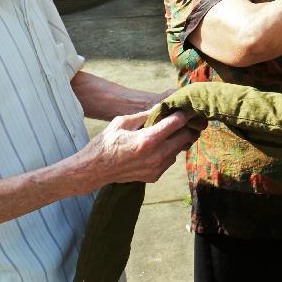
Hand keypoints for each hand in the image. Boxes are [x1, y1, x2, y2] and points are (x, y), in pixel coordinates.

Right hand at [81, 108, 202, 187]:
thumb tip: (163, 105)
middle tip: (183, 119)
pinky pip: (170, 160)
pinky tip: (158, 146)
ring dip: (178, 140)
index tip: (187, 108)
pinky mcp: (155, 176)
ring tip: (169, 132)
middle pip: (186, 137)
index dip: (184, 113)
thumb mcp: (123, 122)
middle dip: (186, 126)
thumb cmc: (107, 142)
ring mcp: (157, 168)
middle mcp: (156, 155)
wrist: (94, 170)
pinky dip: (169, 151)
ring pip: (180, 149)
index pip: (177, 122)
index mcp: (148, 139)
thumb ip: (145, 114)